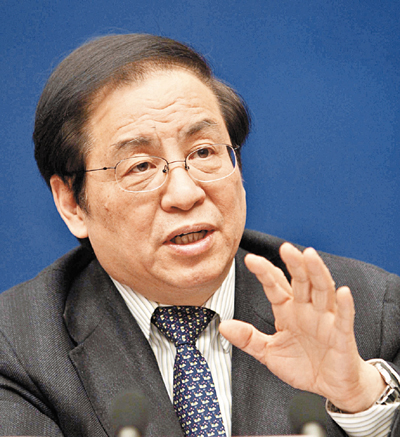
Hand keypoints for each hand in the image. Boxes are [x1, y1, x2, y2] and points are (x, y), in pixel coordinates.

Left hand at [219, 242, 384, 411]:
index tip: (250, 260)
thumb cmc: (301, 365)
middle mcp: (306, 310)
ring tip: (310, 256)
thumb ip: (248, 338)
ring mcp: (325, 320)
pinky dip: (344, 305)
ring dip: (317, 273)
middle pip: (301, 281)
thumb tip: (223, 326)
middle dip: (294, 264)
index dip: (265, 273)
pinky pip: (343, 317)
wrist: (328, 386)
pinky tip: (342, 292)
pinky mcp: (341, 335)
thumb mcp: (268, 353)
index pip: (275, 286)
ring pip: (322, 291)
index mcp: (287, 311)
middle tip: (285, 248)